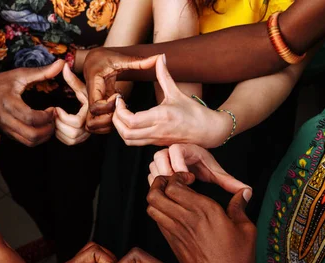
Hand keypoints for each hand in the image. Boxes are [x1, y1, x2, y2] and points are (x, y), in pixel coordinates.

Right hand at [0, 60, 65, 146]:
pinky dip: (36, 139)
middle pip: (32, 135)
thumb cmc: (0, 82)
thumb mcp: (20, 74)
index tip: (53, 109)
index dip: (47, 116)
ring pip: (29, 142)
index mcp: (9, 104)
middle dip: (48, 129)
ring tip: (49, 124)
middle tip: (54, 119)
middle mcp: (6, 120)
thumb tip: (61, 63)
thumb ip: (42, 71)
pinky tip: (40, 127)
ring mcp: (6, 129)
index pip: (31, 118)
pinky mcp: (7, 134)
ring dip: (44, 136)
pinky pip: (25, 142)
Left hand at [54, 64, 89, 144]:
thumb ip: (72, 78)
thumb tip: (63, 65)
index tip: (56, 108)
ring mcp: (88, 133)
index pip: (77, 122)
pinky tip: (58, 124)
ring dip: (59, 130)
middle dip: (59, 124)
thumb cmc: (91, 92)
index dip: (64, 117)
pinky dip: (61, 135)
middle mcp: (92, 126)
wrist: (101, 102)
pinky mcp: (83, 137)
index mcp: (92, 113)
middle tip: (52, 114)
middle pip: (72, 134)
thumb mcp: (82, 86)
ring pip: (71, 140)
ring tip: (55, 118)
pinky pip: (70, 142)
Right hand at [83, 48, 157, 130]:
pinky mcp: (96, 109)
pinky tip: (118, 117)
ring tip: (120, 115)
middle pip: (91, 121)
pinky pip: (96, 124)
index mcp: (94, 86)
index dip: (107, 106)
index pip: (95, 106)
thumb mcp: (120, 59)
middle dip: (106, 120)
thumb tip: (158, 58)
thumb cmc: (105, 58)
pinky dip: (105, 126)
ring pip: (92, 126)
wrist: (92, 59)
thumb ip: (138, 61)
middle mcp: (90, 99)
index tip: (118, 96)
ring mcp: (92, 105)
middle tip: (120, 110)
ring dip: (106, 125)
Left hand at [113, 56, 230, 146]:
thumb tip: (160, 57)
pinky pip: (136, 143)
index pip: (131, 120)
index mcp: (161, 116)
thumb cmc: (194, 112)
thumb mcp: (177, 92)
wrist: (208, 131)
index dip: (120, 111)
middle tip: (117, 108)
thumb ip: (164, 75)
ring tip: (121, 116)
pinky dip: (127, 134)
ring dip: (120, 129)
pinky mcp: (156, 144)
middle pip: (126, 133)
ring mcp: (156, 139)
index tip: (120, 100)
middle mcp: (156, 130)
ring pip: (129, 141)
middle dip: (115, 121)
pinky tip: (130, 122)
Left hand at [146, 173, 256, 262]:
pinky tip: (172, 214)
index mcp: (204, 210)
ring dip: (157, 199)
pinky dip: (160, 214)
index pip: (173, 185)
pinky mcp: (173, 245)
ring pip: (152, 209)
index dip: (176, 177)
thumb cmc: (239, 259)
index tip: (188, 179)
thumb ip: (239, 206)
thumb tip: (243, 192)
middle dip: (159, 184)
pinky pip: (158, 223)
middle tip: (170, 183)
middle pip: (155, 194)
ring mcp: (176, 233)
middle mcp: (186, 220)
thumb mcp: (246, 228)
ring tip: (169, 197)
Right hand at [148, 143, 249, 193]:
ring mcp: (161, 157)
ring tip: (174, 190)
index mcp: (186, 148)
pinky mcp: (155, 166)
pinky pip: (150, 174)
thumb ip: (229, 181)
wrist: (195, 159)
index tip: (190, 178)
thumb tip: (247, 191)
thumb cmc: (205, 165)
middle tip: (179, 187)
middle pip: (159, 157)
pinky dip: (156, 184)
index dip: (180, 165)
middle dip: (167, 174)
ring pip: (152, 166)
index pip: (175, 150)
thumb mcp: (216, 172)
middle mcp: (171, 149)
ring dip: (161, 179)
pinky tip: (167, 192)